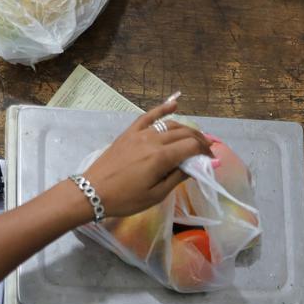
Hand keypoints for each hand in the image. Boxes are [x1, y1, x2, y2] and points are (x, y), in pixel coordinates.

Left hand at [81, 100, 212, 216]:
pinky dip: (162, 109)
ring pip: (170, 125)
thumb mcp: (156, 195)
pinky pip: (148, 116)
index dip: (205, 152)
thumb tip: (197, 166)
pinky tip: (174, 104)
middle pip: (184, 133)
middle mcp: (153, 140)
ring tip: (196, 137)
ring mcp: (140, 134)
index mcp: (161, 158)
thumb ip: (177, 177)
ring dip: (187, 129)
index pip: (192, 146)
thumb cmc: (126, 199)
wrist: (93, 192)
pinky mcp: (130, 133)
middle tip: (207, 150)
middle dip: (200, 140)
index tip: (211, 160)